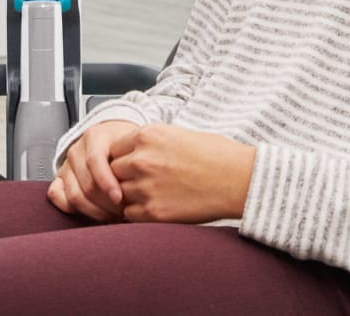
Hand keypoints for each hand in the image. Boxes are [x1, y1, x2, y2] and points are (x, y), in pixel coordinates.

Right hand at [48, 120, 137, 219]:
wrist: (112, 139)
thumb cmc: (125, 145)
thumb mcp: (132, 144)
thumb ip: (134, 158)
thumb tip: (142, 185)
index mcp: (95, 136)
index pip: (95, 161)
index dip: (107, 183)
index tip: (120, 198)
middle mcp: (77, 149)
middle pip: (87, 184)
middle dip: (106, 203)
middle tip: (123, 212)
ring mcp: (66, 164)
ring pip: (74, 195)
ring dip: (95, 211)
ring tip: (113, 216)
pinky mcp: (59, 178)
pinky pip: (57, 196)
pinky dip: (73, 210)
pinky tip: (92, 214)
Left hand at [109, 124, 255, 223]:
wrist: (237, 178)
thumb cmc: (215, 154)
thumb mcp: (178, 134)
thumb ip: (151, 143)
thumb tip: (133, 152)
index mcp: (148, 135)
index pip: (113, 149)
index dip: (122, 158)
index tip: (131, 164)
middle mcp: (142, 159)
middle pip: (112, 172)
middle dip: (122, 177)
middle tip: (140, 181)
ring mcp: (145, 187)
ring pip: (118, 194)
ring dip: (130, 196)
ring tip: (152, 194)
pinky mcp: (154, 212)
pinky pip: (130, 214)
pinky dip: (138, 213)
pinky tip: (157, 206)